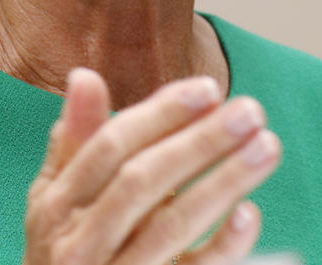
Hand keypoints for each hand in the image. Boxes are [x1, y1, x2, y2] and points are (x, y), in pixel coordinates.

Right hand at [23, 69, 280, 264]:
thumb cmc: (66, 255)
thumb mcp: (57, 202)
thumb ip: (74, 142)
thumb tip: (85, 74)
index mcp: (55, 208)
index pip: (109, 149)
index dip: (159, 115)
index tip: (208, 89)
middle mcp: (79, 245)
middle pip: (141, 182)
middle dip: (198, 141)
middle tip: (250, 110)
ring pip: (172, 225)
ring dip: (223, 181)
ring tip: (266, 146)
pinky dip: (222, 246)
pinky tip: (249, 212)